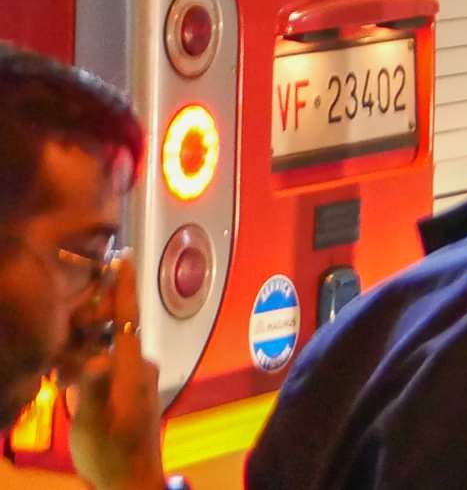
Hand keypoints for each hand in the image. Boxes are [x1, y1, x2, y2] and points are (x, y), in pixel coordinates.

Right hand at [61, 260, 163, 489]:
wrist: (131, 481)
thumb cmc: (111, 453)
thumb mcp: (93, 421)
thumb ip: (92, 386)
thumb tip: (92, 358)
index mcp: (130, 368)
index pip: (127, 318)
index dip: (124, 288)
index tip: (123, 258)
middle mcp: (139, 366)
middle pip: (117, 327)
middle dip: (98, 312)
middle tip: (76, 303)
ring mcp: (138, 379)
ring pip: (112, 347)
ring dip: (93, 339)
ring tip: (69, 338)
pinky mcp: (132, 392)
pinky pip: (112, 365)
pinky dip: (94, 360)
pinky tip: (74, 370)